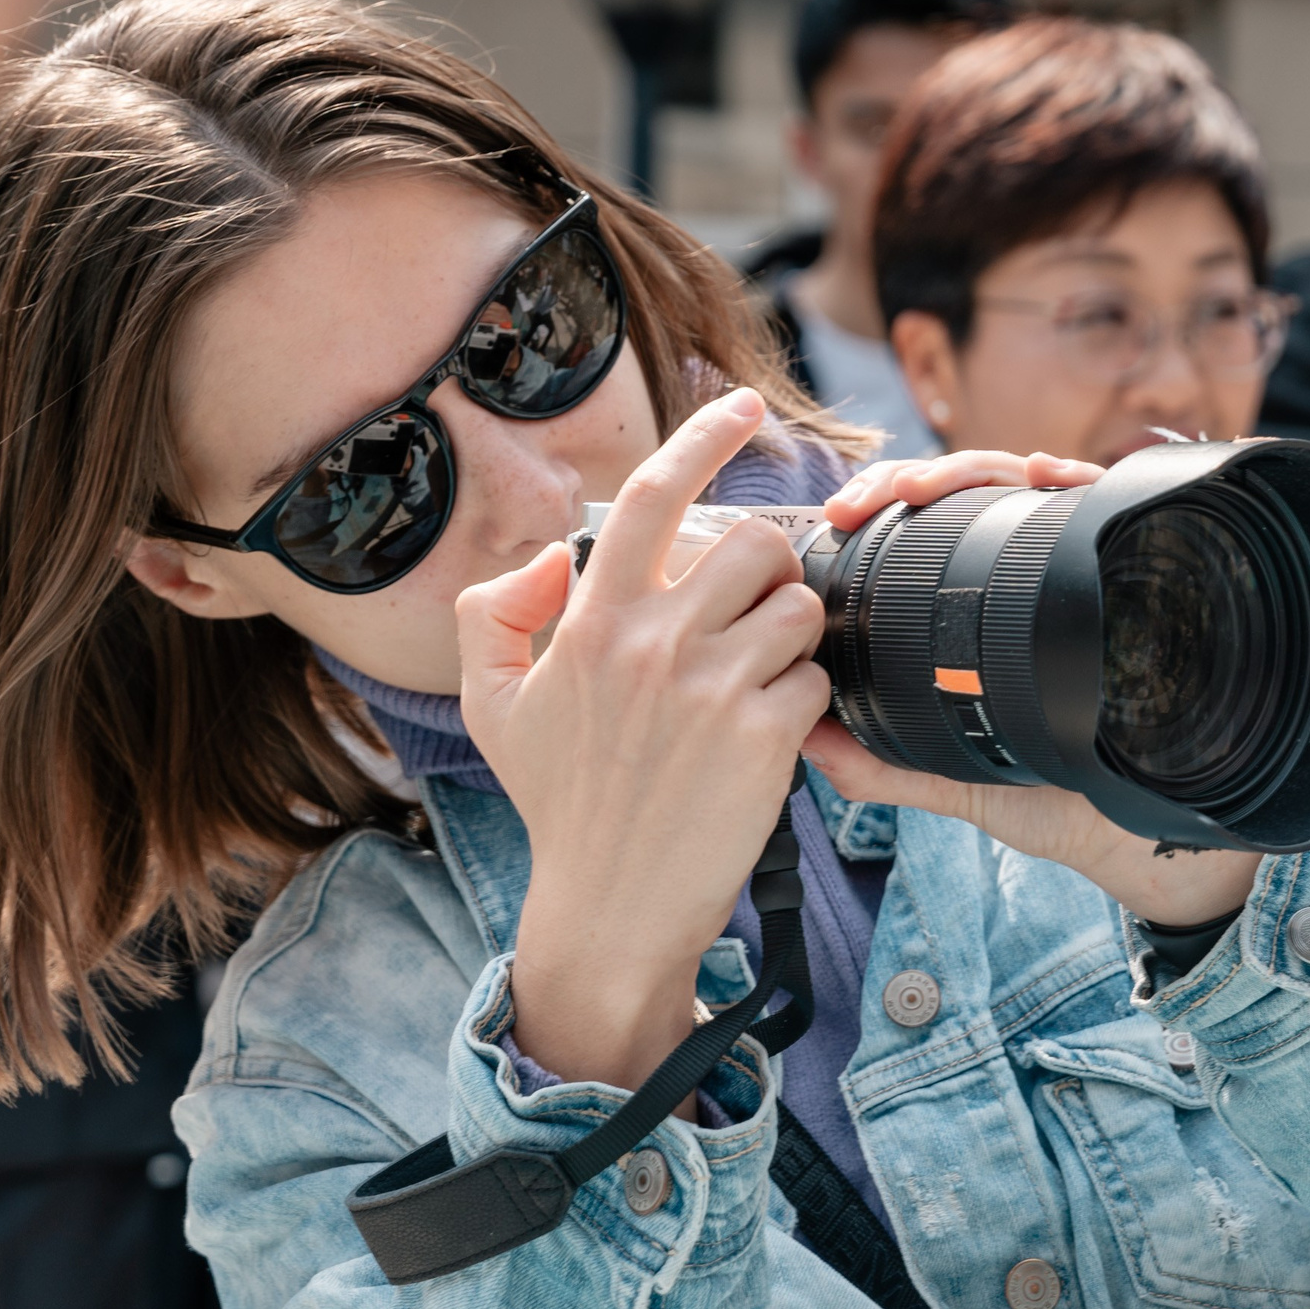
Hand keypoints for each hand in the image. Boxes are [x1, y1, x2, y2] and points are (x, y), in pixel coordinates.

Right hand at [460, 388, 830, 1088]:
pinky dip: (806, 699)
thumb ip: (496, 610)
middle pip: (756, 545)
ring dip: (792, 636)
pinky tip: (772, 735)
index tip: (737, 403)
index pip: (650, 498)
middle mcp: (652, 643)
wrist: (612, 904)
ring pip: (798, 607)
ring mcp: (712, 689)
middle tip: (755, 615)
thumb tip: (553, 557)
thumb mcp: (492, 703)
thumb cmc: (560, 802)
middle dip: (769, 572)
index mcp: (592, 621)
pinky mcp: (765, 737)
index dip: (701, 437)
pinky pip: (817, 676)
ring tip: (759, 680)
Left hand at [810, 450, 1264, 926]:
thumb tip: (807, 743)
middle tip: (858, 500)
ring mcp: (1084, 572)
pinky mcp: (1135, 575)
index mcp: (986, 620)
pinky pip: (1108, 504)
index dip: (880, 511)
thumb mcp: (959, 784)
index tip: (834, 518)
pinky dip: (1074, 477)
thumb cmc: (1063, 804)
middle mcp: (1032, 585)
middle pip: (967, 496)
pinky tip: (1042, 474)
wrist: (1143, 838)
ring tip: (919, 484)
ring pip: (1023, 485)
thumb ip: (886, 769)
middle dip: (906, 480)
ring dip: (966, 469)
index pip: (929, 537)